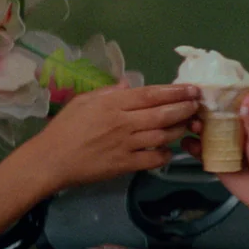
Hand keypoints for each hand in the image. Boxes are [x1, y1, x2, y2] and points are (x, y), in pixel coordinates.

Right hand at [29, 82, 199, 188]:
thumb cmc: (64, 128)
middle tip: (198, 105)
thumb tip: (128, 84)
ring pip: (162, 135)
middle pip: (162, 113)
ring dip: (178, 129)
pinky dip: (164, 155)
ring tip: (189, 124)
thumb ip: (107, 92)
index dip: (174, 91)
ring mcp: (126, 144)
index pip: (151, 94)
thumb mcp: (83, 101)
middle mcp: (123, 122)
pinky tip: (169, 150)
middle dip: (184, 108)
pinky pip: (152, 159)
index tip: (192, 89)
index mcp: (113, 104)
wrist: (51, 160)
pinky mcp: (124, 165)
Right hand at [183, 92, 248, 215]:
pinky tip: (186, 144)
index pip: (229, 103)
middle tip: (191, 111)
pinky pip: (201, 153)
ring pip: (204, 134)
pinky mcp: (216, 162)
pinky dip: (191, 147)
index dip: (216, 95)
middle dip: (201, 113)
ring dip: (194, 128)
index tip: (200, 87)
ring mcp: (223, 147)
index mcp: (247, 120)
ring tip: (189, 127)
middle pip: (213, 117)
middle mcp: (233, 131)